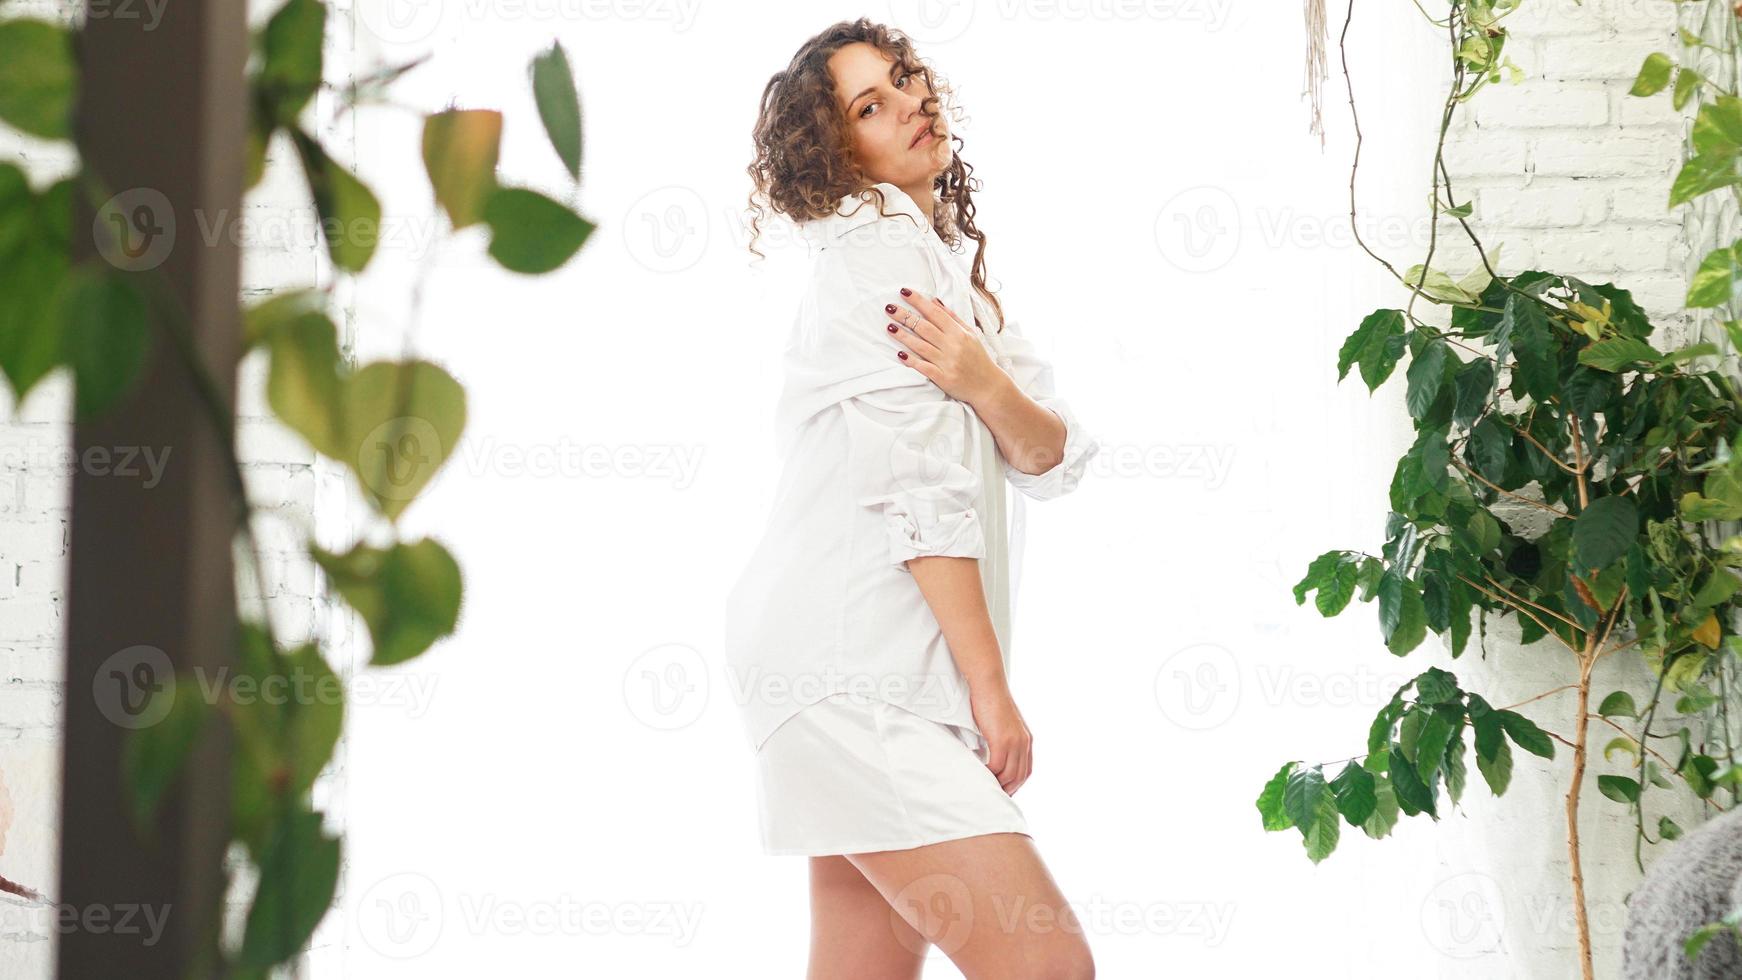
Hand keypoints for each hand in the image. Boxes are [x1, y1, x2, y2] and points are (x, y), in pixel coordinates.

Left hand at [882, 287, 1006, 405]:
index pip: (935, 313)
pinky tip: (900, 354)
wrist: (988, 387)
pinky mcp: (944, 378)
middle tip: (889, 308)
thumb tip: (934, 301)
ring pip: (921, 346)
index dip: (919, 302)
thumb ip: (952, 317)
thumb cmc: (978, 358)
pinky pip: (924, 368)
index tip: (904, 292)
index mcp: (959, 333)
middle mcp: (953, 346)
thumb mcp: (970, 334)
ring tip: (889, 327)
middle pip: (925, 327)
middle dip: (905, 316)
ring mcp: (948, 362)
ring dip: (904, 336)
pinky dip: (912, 361)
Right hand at [969, 681, 1032, 794]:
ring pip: (1008, 775)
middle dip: (1007, 789)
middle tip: (992, 795)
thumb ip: (1003, 740)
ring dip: (997, 783)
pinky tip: (979, 773)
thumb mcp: (1003, 724)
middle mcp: (1024, 743)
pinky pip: (996, 767)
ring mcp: (1014, 742)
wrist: (988, 685)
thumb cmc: (990, 702)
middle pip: (1019, 776)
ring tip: (984, 786)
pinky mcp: (1002, 740)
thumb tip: (993, 754)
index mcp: (1026, 740)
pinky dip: (988, 774)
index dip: (1016, 784)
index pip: (1026, 770)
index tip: (1003, 790)